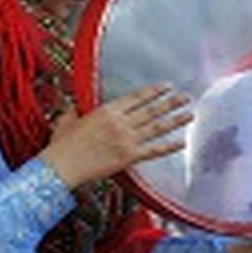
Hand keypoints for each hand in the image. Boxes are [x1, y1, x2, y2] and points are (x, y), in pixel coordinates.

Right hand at [39, 83, 190, 188]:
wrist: (61, 166)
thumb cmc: (61, 144)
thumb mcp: (68, 119)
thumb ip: (77, 111)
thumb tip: (76, 108)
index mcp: (107, 110)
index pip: (137, 98)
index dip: (154, 92)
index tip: (167, 86)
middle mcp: (121, 123)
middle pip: (152, 110)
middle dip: (171, 102)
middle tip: (186, 97)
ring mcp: (127, 140)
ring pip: (157, 127)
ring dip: (175, 120)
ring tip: (190, 114)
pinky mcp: (129, 157)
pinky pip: (154, 150)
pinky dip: (169, 146)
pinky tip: (182, 142)